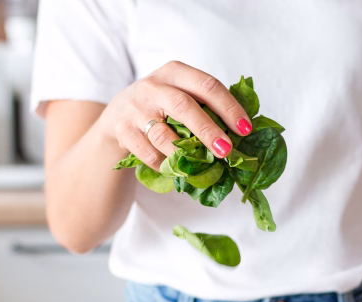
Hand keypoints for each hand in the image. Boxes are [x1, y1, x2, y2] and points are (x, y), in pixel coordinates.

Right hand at [97, 61, 252, 169]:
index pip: (207, 85)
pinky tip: (176, 170)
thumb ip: (206, 105)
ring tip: (201, 166)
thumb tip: (244, 130)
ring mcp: (135, 108)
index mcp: (175, 72)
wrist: (115, 117)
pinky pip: (148, 153)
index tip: (246, 129)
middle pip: (184, 107)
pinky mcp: (122, 130)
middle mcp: (153, 86)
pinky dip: (165, 165)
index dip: (229, 107)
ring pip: (164, 135)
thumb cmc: (161, 108)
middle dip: (209, 131)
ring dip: (185, 154)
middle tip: (227, 151)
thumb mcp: (180, 95)